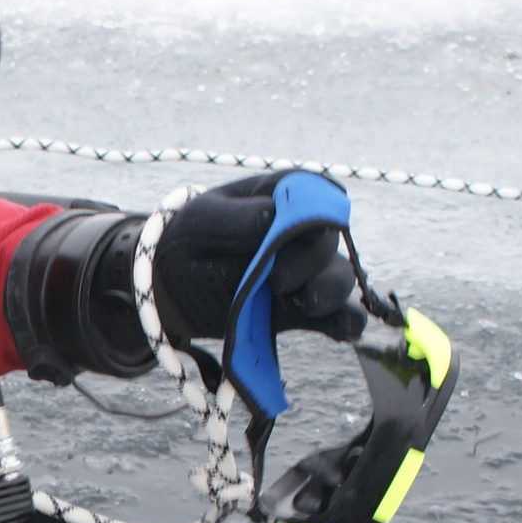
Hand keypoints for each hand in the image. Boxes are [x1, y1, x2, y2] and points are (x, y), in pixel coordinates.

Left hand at [153, 172, 362, 344]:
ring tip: (306, 302)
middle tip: (275, 279)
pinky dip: (346, 322)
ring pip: (339, 277)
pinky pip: (341, 315)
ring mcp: (308, 270)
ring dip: (328, 291)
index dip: (315, 210)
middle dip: (307, 260)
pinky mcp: (307, 307)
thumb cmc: (191, 240)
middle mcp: (303, 230)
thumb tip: (275, 215)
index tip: (302, 229)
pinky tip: (343, 329)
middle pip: (327, 239)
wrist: (175, 285)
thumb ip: (240, 218)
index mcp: (280, 195)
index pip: (314, 192)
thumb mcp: (203, 221)